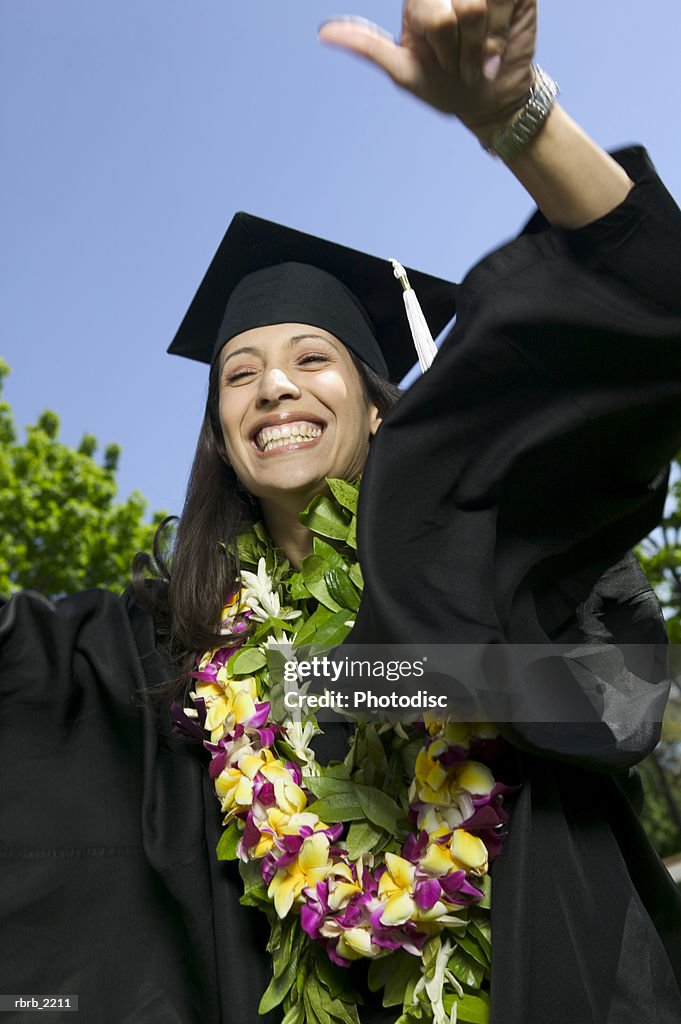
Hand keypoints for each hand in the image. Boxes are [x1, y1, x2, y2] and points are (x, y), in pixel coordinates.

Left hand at [319, 0, 536, 141]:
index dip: (443, 42)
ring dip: (486, 42)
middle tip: (461, 65)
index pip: (432, 12)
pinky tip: (498, 48)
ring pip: (483, 4)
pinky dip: (504, 32)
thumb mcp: (403, 72)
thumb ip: (367, 47)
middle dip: (464, 46)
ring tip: (481, 59)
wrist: (491, 99)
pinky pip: (509, 0)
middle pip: (461, 6)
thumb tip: (324, 33)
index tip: (443, 61)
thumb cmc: (445, 86)